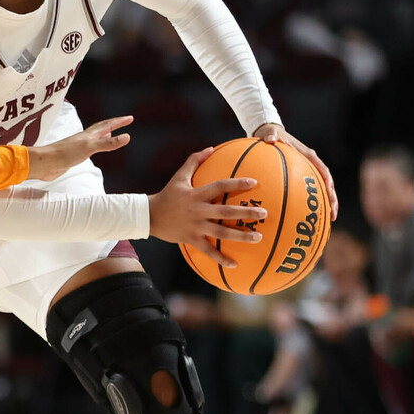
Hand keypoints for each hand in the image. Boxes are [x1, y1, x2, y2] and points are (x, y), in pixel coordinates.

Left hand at [27, 116, 130, 181]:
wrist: (45, 163)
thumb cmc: (65, 154)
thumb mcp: (90, 147)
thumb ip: (108, 143)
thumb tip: (127, 137)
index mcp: (88, 135)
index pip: (107, 125)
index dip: (119, 122)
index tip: (130, 118)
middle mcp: (84, 139)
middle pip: (101, 128)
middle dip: (113, 125)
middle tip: (124, 121)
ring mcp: (78, 147)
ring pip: (95, 138)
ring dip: (104, 135)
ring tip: (110, 134)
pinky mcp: (73, 156)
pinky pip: (89, 149)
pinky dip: (95, 146)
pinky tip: (93, 149)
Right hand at [148, 146, 267, 267]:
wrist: (149, 216)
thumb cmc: (167, 195)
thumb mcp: (179, 176)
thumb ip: (194, 161)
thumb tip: (211, 148)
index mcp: (196, 194)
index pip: (220, 186)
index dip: (237, 183)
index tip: (254, 182)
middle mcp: (198, 211)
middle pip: (225, 212)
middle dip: (245, 213)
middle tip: (264, 214)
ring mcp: (195, 226)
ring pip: (221, 233)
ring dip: (240, 236)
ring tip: (258, 237)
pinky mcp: (191, 239)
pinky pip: (208, 251)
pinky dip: (221, 259)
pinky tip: (235, 264)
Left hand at [252, 123, 337, 220]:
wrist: (268, 134)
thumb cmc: (269, 135)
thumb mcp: (269, 134)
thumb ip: (270, 135)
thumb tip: (269, 138)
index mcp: (308, 155)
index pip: (323, 170)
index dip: (328, 183)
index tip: (330, 195)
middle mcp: (311, 164)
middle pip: (327, 184)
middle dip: (331, 200)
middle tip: (333, 216)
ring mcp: (306, 171)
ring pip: (320, 190)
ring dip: (324, 204)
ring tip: (326, 221)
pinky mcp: (299, 177)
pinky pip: (306, 192)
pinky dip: (307, 204)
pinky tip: (302, 218)